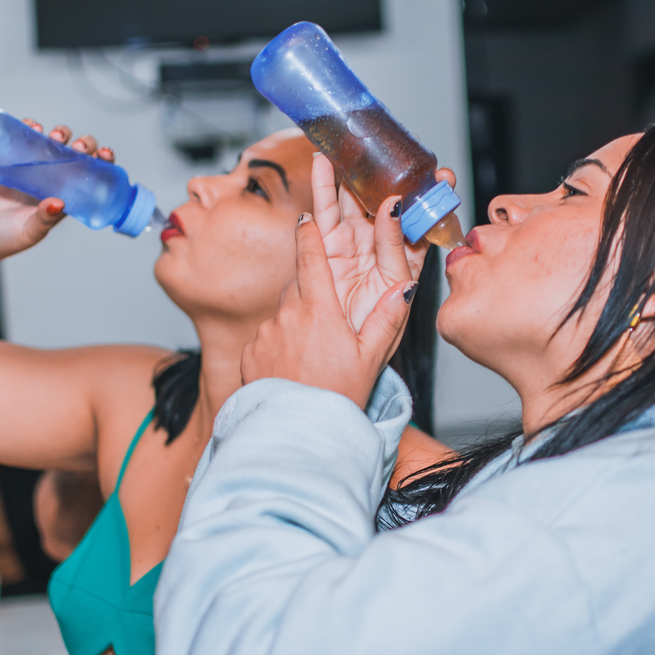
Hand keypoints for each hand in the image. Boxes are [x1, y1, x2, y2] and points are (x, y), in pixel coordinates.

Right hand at [0, 122, 114, 260]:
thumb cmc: (7, 237)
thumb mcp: (31, 232)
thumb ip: (45, 219)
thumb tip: (57, 204)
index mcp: (65, 195)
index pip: (91, 175)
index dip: (102, 162)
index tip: (105, 155)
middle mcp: (52, 178)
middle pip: (76, 153)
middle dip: (84, 144)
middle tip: (78, 146)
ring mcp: (32, 166)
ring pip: (53, 141)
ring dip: (60, 132)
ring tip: (56, 135)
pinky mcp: (9, 159)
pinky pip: (22, 137)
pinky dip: (29, 126)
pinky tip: (32, 125)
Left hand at [240, 214, 417, 407]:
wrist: (297, 435)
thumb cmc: (337, 399)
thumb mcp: (370, 358)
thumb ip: (387, 318)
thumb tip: (404, 287)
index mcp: (319, 310)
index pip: (310, 257)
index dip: (308, 234)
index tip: (306, 219)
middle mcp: (287, 315)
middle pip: (298, 290)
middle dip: (310, 297)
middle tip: (326, 325)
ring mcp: (264, 334)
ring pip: (281, 317)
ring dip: (295, 327)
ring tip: (311, 359)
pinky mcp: (249, 354)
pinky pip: (265, 340)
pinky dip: (278, 348)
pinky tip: (292, 370)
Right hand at [310, 154, 449, 332]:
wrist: (335, 357)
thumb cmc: (368, 340)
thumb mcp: (391, 305)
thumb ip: (395, 269)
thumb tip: (398, 236)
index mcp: (404, 264)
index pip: (420, 225)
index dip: (431, 200)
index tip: (442, 177)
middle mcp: (378, 249)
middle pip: (386, 205)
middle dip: (392, 176)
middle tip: (397, 149)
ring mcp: (351, 245)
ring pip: (354, 202)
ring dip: (355, 174)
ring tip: (356, 145)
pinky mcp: (324, 247)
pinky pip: (323, 212)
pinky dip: (322, 187)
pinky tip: (323, 164)